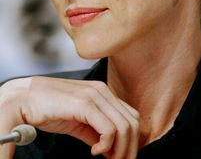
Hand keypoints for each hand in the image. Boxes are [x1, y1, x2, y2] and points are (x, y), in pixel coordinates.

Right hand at [0, 76, 139, 158]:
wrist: (25, 98)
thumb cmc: (49, 109)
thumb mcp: (78, 121)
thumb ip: (95, 131)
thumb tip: (109, 149)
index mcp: (102, 92)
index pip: (131, 116)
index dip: (131, 140)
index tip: (120, 156)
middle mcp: (102, 90)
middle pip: (132, 122)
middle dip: (130, 148)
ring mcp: (95, 95)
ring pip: (125, 126)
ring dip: (121, 150)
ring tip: (107, 158)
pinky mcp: (84, 103)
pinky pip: (109, 129)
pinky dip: (107, 145)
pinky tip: (94, 152)